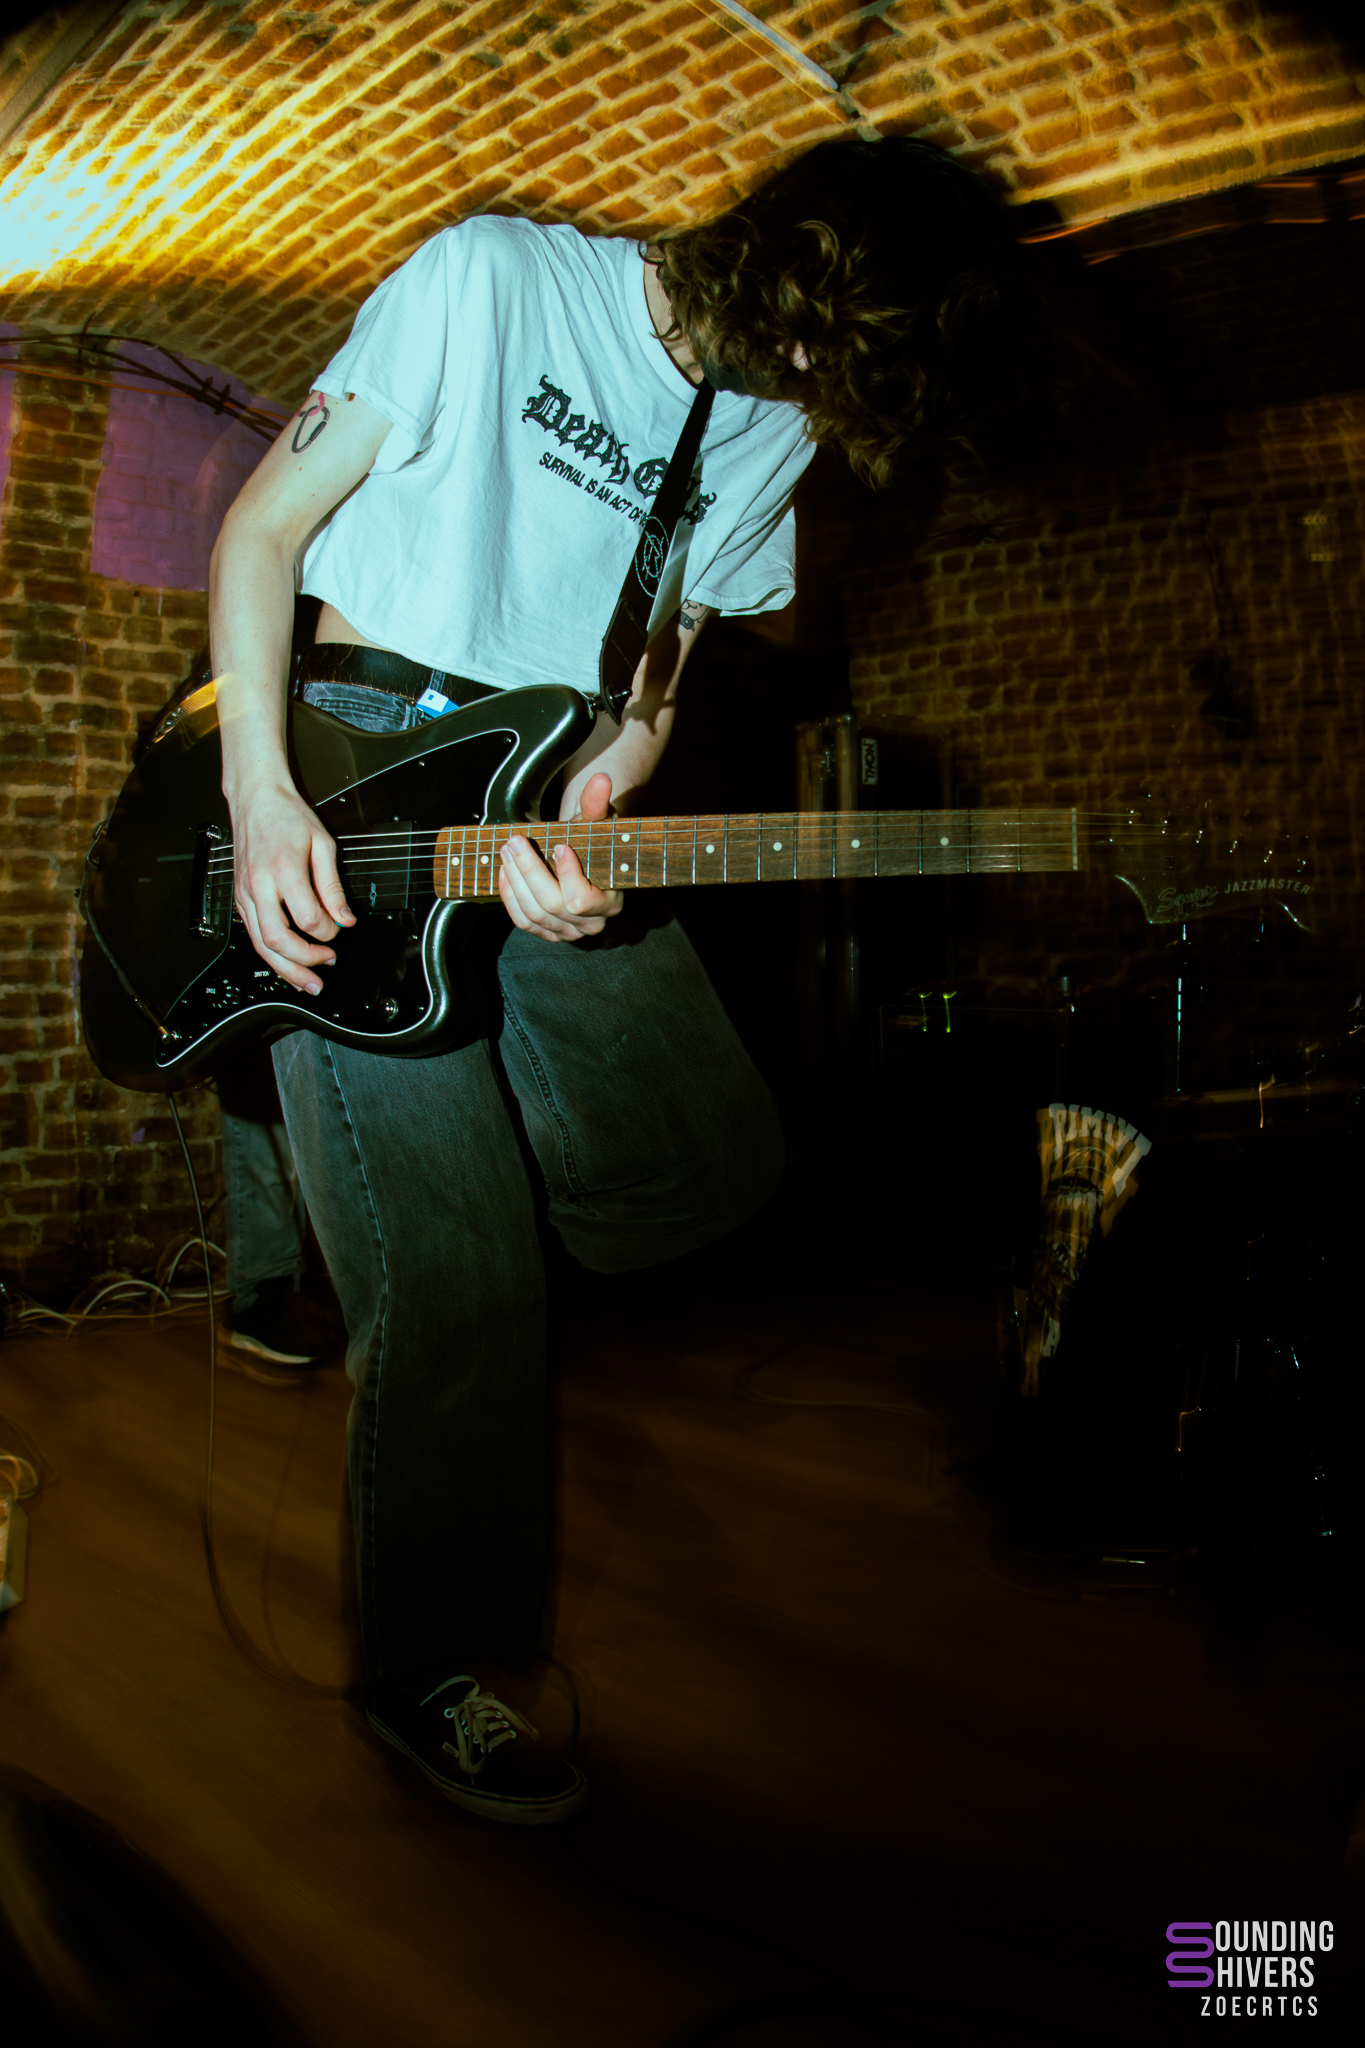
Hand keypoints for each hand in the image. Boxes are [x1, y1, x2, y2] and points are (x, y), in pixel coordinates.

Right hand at [230, 780, 355, 991]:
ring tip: (308, 983)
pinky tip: (287, 966)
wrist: (255, 798)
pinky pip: (253, 935)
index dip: (329, 932)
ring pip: (261, 945)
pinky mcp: (240, 898)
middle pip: (278, 940)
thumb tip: (344, 918)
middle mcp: (259, 885)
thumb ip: (333, 885)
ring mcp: (245, 893)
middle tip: (327, 965)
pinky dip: (271, 956)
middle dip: (305, 961)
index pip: (308, 918)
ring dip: (286, 969)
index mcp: (283, 869)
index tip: (340, 930)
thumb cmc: (288, 816)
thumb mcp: (322, 843)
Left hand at [497, 771, 623, 941]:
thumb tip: (601, 780)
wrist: (584, 858)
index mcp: (609, 902)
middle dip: (528, 871)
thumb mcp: (597, 822)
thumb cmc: (594, 841)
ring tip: (506, 852)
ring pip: (533, 913)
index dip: (567, 875)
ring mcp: (567, 932)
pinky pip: (523, 921)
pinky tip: (505, 873)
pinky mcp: (547, 932)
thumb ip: (598, 804)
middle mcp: (590, 924)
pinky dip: (509, 897)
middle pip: (551, 904)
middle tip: (514, 842)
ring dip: (515, 880)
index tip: (559, 846)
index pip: (581, 900)